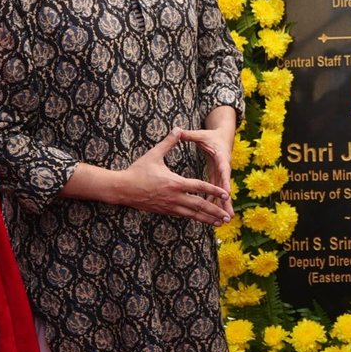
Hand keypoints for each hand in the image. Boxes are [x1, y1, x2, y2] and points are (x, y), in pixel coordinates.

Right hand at [112, 130, 230, 223]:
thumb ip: (168, 142)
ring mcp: (169, 206)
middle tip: (227, 218)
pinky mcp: (165, 211)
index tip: (226, 194)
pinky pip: (183, 216)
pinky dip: (194, 218)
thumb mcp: (154, 154)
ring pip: (192, 215)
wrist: (122, 189)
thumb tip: (177, 128)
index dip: (214, 190)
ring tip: (219, 223)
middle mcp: (174, 197)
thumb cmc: (138, 171)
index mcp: (175, 183)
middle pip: (199, 206)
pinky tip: (202, 220)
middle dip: (215, 211)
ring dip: (207, 219)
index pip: (199, 187)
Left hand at [180, 126, 234, 220]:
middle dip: (227, 202)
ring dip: (222, 206)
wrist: (224, 137)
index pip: (224, 170)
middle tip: (229, 215)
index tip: (227, 193)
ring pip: (221, 193)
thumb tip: (177, 130)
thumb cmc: (211, 136)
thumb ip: (189, 135)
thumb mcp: (201, 135)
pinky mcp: (217, 178)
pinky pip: (215, 193)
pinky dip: (214, 203)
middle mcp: (223, 169)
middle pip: (225, 187)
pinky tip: (211, 215)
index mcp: (221, 158)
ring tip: (224, 221)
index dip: (225, 182)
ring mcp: (221, 175)